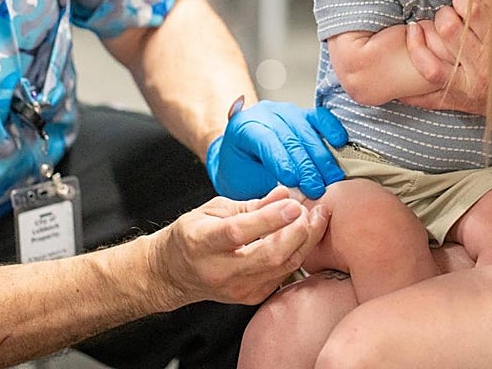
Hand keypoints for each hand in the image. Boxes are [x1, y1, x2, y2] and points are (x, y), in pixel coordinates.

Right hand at [151, 187, 330, 306]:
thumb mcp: (213, 210)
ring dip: (305, 242)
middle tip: (312, 210)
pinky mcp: (251, 297)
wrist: (175, 272)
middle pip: (268, 256)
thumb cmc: (192, 235)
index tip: (293, 204)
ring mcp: (237, 288)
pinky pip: (282, 276)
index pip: (239, 232)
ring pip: (282, 268)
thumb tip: (284, 194)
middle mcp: (219, 270)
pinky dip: (297, 254)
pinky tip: (304, 236)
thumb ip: (251, 205)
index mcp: (202, 242)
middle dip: (298, 232)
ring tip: (317, 219)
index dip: (269, 219)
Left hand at [206, 101, 348, 199]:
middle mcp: (266, 114)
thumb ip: (264, 185)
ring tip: (331, 179)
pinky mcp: (303, 114)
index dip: (281, 161)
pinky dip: (331, 129)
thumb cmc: (240, 171)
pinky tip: (339, 142)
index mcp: (244, 126)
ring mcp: (286, 112)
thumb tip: (288, 199)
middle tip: (316, 189)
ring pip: (307, 131)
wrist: (241, 154)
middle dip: (306, 166)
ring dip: (321, 158)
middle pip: (290, 138)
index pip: (266, 141)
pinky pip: (320, 118)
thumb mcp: (243, 180)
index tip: (293, 180)